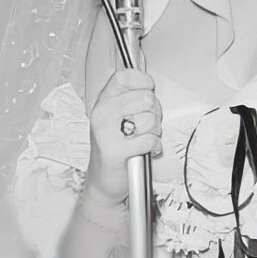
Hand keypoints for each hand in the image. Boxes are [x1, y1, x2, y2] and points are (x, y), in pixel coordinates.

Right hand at [84, 68, 162, 203]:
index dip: (142, 80)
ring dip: (153, 131)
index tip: (147, 87)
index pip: (123, 77)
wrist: (104, 179)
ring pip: (149, 119)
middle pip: (144, 97)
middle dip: (154, 111)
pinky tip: (144, 149)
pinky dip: (153, 146)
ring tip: (142, 137)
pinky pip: (148, 140)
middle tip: (147, 122)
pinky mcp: (114, 151)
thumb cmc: (114, 148)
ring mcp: (106, 132)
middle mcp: (102, 114)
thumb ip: (132, 98)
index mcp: (103, 102)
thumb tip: (148, 83)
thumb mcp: (118, 118)